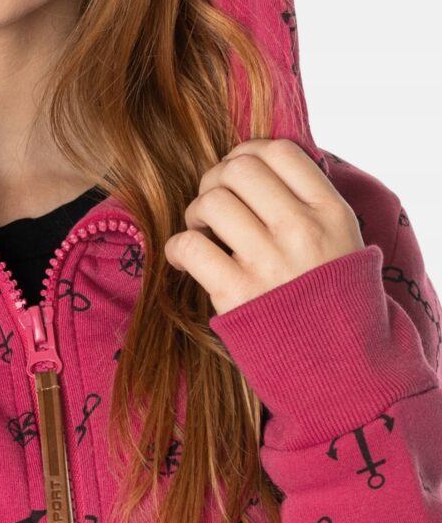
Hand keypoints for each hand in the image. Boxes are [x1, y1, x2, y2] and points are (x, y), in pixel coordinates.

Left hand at [164, 138, 364, 316]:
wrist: (344, 372)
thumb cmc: (334, 300)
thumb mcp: (344, 241)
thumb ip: (308, 201)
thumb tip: (254, 161)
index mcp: (331, 212)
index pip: (279, 151)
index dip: (248, 152)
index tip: (238, 171)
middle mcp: (302, 230)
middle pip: (238, 168)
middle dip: (216, 180)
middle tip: (215, 205)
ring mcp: (269, 261)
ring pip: (210, 201)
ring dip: (196, 213)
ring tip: (205, 233)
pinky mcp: (238, 294)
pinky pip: (189, 245)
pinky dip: (178, 248)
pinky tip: (186, 259)